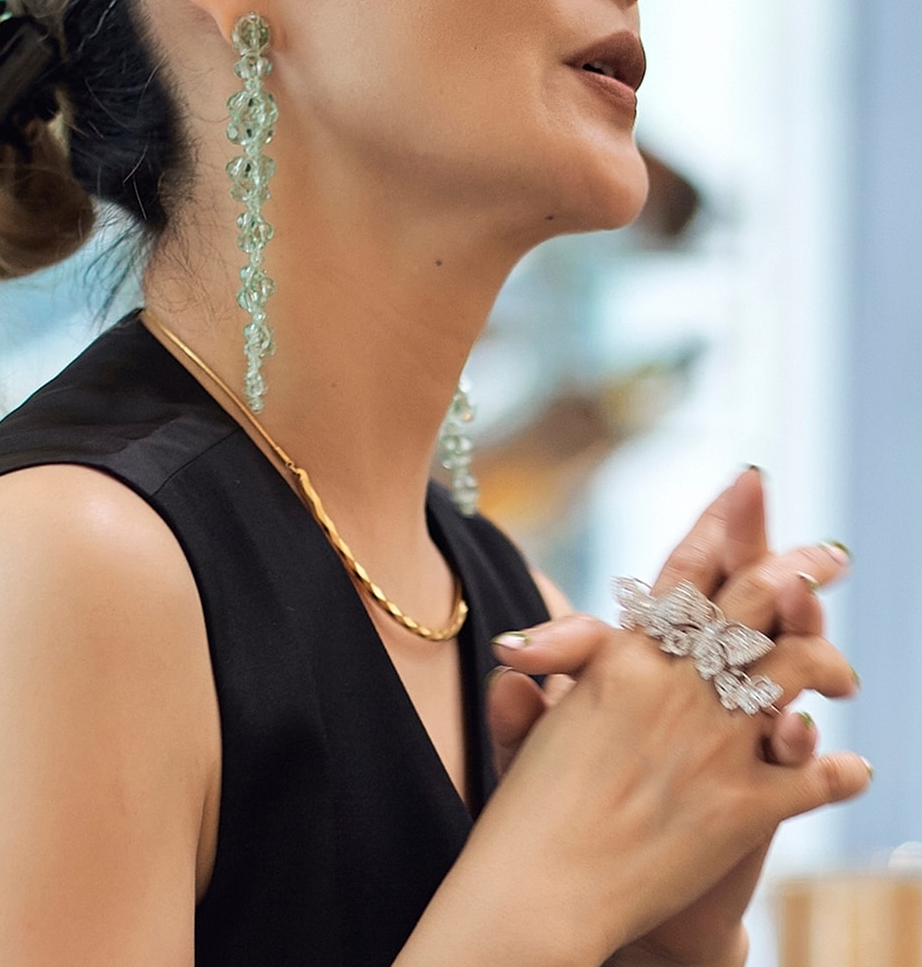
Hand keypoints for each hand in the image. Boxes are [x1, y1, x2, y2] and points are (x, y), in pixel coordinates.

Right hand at [486, 468, 861, 964]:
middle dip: (797, 570)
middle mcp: (673, 687)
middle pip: (750, 606)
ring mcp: (712, 746)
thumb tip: (517, 650)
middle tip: (830, 553)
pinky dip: (838, 771)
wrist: (541, 889)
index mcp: (624, 659)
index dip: (720, 524)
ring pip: (789, 675)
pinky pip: (809, 779)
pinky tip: (856, 769)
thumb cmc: (527, 807)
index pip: (682, 574)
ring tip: (842, 671)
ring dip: (824, 662)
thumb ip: (540, 677)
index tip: (751, 484)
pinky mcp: (742, 808)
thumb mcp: (532, 722)